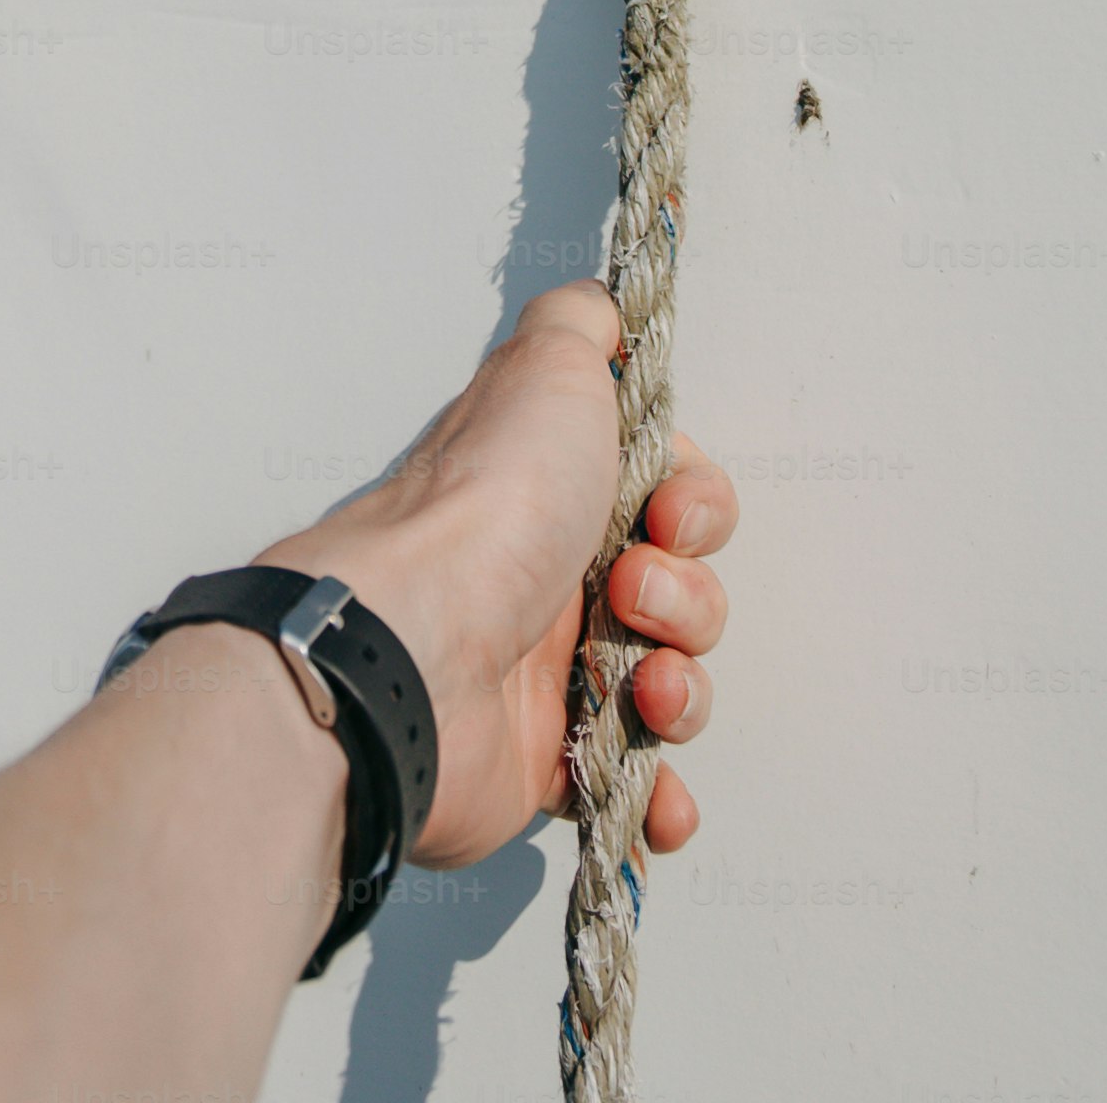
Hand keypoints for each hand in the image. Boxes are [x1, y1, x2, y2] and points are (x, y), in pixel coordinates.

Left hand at [255, 282, 735, 866]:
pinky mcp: (542, 764)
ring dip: (683, 690)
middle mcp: (549, 578)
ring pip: (672, 687)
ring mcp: (545, 676)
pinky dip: (661, 798)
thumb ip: (582, 326)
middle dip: (689, 601)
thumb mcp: (544, 370)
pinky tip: (656, 792)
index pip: (672, 503)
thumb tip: (604, 307)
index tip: (669, 516)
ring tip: (635, 690)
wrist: (410, 650)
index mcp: (554, 492)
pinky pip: (632, 786)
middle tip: (629, 595)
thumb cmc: (483, 511)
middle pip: (681, 595)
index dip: (696, 511)